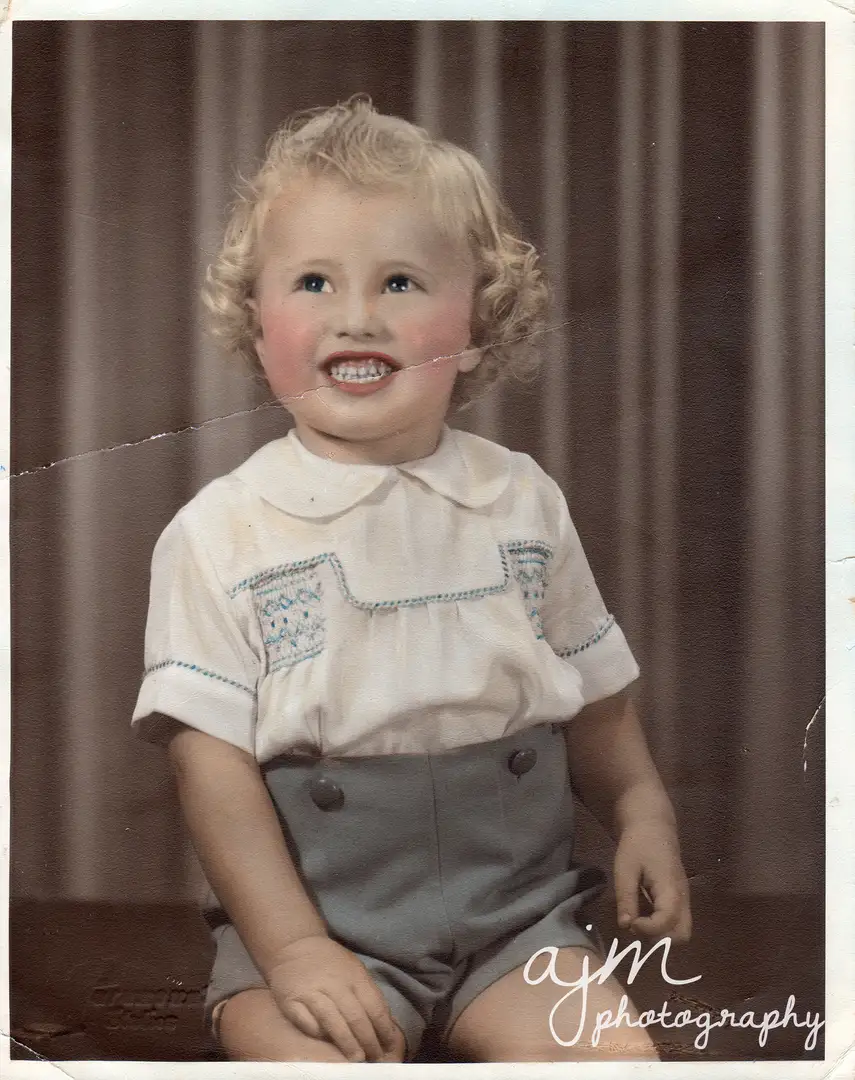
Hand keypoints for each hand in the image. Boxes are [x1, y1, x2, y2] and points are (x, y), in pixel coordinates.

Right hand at [266, 934, 403, 1061]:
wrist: (293, 945)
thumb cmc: (329, 962)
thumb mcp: (354, 969)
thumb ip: (367, 993)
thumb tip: (384, 1023)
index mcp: (353, 975)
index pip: (374, 1005)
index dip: (383, 1028)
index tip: (389, 1045)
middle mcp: (334, 983)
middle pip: (355, 1016)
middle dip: (368, 1041)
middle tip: (375, 1058)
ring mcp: (311, 992)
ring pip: (332, 1021)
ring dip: (347, 1042)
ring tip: (357, 1059)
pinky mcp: (291, 1001)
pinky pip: (306, 1023)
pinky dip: (318, 1033)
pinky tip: (327, 1042)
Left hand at [613, 820, 691, 942]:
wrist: (652, 825)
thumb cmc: (637, 844)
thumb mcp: (625, 869)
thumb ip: (626, 899)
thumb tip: (625, 927)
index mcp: (670, 889)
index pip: (668, 922)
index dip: (648, 930)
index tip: (630, 922)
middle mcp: (682, 898)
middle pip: (682, 935)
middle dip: (659, 939)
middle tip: (636, 925)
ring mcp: (682, 899)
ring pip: (680, 930)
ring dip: (659, 933)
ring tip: (637, 918)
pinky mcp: (677, 898)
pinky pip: (674, 921)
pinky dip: (659, 925)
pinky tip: (641, 911)